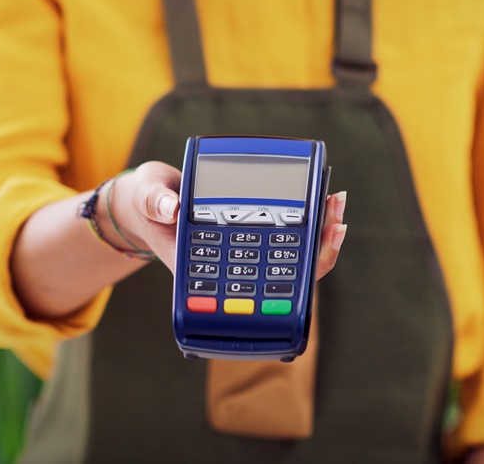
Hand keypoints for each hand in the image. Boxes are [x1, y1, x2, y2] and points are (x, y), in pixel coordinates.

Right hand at [107, 161, 347, 277]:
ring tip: (336, 203)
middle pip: (287, 271)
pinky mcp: (253, 228)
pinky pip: (287, 230)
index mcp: (212, 269)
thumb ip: (156, 203)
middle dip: (317, 248)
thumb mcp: (147, 200)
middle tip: (336, 221)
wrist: (153, 199)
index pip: (259, 284)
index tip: (313, 252)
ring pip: (292, 251)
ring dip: (319, 230)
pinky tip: (322, 198)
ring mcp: (247, 247)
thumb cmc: (150, 205)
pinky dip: (308, 217)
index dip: (292, 275)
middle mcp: (236, 264)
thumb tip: (172, 209)